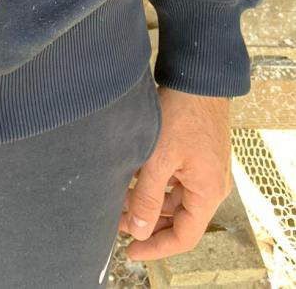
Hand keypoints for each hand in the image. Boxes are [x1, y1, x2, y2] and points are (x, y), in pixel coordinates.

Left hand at [119, 87, 231, 259]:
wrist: (196, 77)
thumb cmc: (182, 113)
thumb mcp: (159, 157)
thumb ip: (147, 195)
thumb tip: (137, 229)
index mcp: (208, 192)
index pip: (184, 236)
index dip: (156, 247)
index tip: (130, 250)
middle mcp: (210, 185)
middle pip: (179, 219)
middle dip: (148, 223)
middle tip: (117, 223)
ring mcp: (204, 170)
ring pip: (174, 199)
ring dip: (149, 202)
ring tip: (119, 200)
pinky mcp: (196, 155)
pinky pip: (175, 180)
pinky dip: (155, 183)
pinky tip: (131, 177)